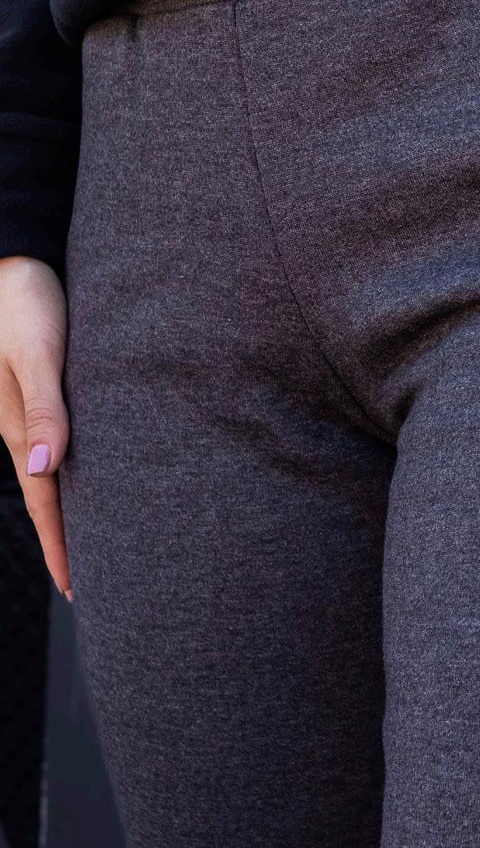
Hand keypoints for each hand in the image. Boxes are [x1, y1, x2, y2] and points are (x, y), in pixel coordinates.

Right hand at [0, 255, 71, 600]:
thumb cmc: (27, 301)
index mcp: (19, 427)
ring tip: (97, 542)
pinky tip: (90, 474)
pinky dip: (73, 471)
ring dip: (71, 508)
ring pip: (53, 471)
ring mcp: (31, 407)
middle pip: (49, 496)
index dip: (61, 546)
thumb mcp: (37, 354)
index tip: (76, 589)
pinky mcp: (43, 387)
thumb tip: (43, 469)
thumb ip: (45, 408)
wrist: (15, 258)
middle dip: (67, 540)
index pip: (45, 501)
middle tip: (91, 583)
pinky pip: (57, 442)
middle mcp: (24, 425)